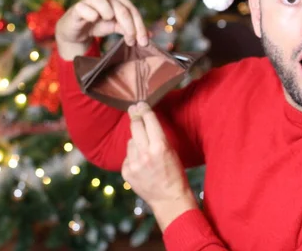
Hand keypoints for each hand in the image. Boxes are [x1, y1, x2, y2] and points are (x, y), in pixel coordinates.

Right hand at [55, 0, 148, 59]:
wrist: (76, 30)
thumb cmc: (97, 25)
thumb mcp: (116, 27)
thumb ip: (131, 29)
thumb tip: (149, 36)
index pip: (132, 11)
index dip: (140, 26)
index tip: (144, 42)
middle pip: (123, 10)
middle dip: (130, 28)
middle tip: (132, 42)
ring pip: (105, 4)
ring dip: (111, 16)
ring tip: (110, 24)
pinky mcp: (77, 7)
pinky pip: (86, 8)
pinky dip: (92, 14)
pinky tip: (94, 19)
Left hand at [122, 102, 197, 229]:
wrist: (169, 198)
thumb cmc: (175, 173)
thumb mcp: (172, 151)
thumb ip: (158, 137)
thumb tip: (145, 122)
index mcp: (160, 146)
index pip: (149, 121)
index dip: (144, 110)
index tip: (140, 103)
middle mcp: (145, 154)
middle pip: (135, 127)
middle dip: (134, 116)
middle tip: (133, 109)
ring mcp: (134, 164)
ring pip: (130, 142)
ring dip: (136, 141)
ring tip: (145, 150)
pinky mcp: (126, 172)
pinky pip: (127, 156)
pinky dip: (133, 156)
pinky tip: (141, 163)